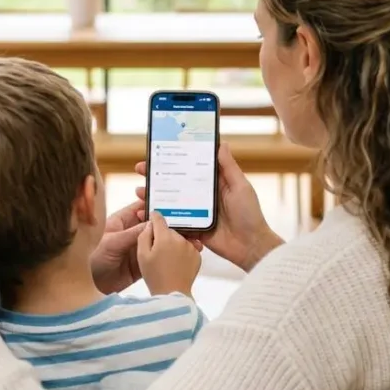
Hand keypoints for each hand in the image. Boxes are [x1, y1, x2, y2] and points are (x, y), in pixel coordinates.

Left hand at [90, 199, 201, 293]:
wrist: (92, 286)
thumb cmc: (95, 260)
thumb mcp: (112, 243)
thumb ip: (132, 234)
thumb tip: (152, 223)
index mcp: (121, 221)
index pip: (141, 207)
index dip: (155, 204)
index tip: (173, 202)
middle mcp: (131, 232)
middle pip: (154, 224)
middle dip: (170, 223)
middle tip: (190, 221)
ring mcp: (138, 247)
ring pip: (159, 240)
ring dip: (174, 239)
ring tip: (193, 239)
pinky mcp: (143, 262)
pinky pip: (159, 255)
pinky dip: (172, 254)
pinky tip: (186, 253)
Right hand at [135, 143, 282, 271]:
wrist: (250, 246)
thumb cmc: (250, 215)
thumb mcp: (240, 187)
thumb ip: (229, 167)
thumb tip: (221, 143)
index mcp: (213, 183)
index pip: (190, 167)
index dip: (175, 159)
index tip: (159, 152)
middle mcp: (202, 196)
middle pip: (175, 182)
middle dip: (157, 176)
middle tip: (141, 169)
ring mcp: (195, 212)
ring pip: (170, 201)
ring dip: (153, 196)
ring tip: (139, 192)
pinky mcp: (191, 228)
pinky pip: (172, 220)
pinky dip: (158, 217)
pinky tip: (145, 214)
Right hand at [137, 212, 201, 296]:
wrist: (173, 295)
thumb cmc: (154, 276)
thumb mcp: (142, 255)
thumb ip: (144, 236)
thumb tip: (150, 225)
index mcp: (165, 237)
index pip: (159, 218)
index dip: (153, 217)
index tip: (152, 217)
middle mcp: (180, 238)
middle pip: (169, 230)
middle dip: (163, 236)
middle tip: (156, 249)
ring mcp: (191, 247)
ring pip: (179, 238)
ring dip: (173, 244)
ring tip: (167, 258)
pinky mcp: (197, 256)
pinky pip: (188, 248)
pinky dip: (182, 252)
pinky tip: (176, 262)